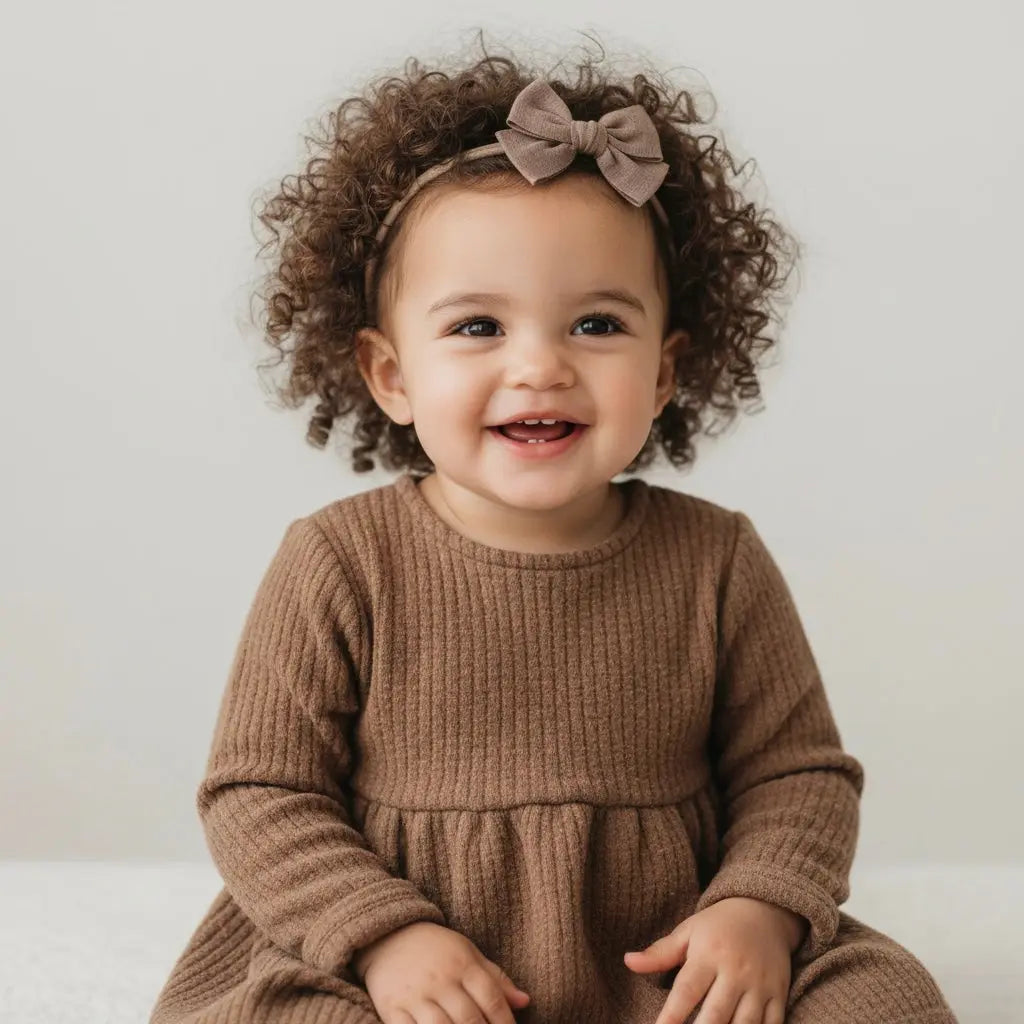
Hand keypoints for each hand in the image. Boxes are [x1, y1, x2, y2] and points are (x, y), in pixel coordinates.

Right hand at [351, 920, 530, 1022]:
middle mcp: (440, 980)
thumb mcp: (468, 953)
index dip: (505, 1023)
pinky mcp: (392, 1008)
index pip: (491, 998)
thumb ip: (496, 979)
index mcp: (462, 964)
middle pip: (469, 1018)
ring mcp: (415, 995)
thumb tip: (525, 1002)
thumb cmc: (436, 949)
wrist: (389, 935)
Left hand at [624, 897, 802, 1023]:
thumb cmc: (718, 926)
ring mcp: (760, 985)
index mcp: (709, 954)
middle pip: (716, 1014)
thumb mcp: (688, 931)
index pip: (687, 991)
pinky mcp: (778, 994)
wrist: (764, 911)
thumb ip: (660, 952)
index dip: (671, 1016)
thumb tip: (628, 961)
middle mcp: (735, 971)